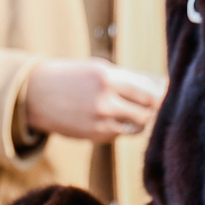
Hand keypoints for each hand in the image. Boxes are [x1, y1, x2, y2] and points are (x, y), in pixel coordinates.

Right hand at [24, 61, 164, 142]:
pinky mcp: (95, 137)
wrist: (36, 95)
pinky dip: (124, 126)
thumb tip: (161, 85)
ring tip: (139, 109)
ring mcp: (100, 122)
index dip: (163, 95)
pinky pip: (121, 134)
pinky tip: (117, 117)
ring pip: (138, 126)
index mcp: (108, 78)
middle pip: (148, 112)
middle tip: (159, 103)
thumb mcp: (99, 68)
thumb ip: (129, 78)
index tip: (169, 92)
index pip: (150, 93)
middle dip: (156, 108)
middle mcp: (105, 102)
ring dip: (143, 119)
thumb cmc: (72, 77)